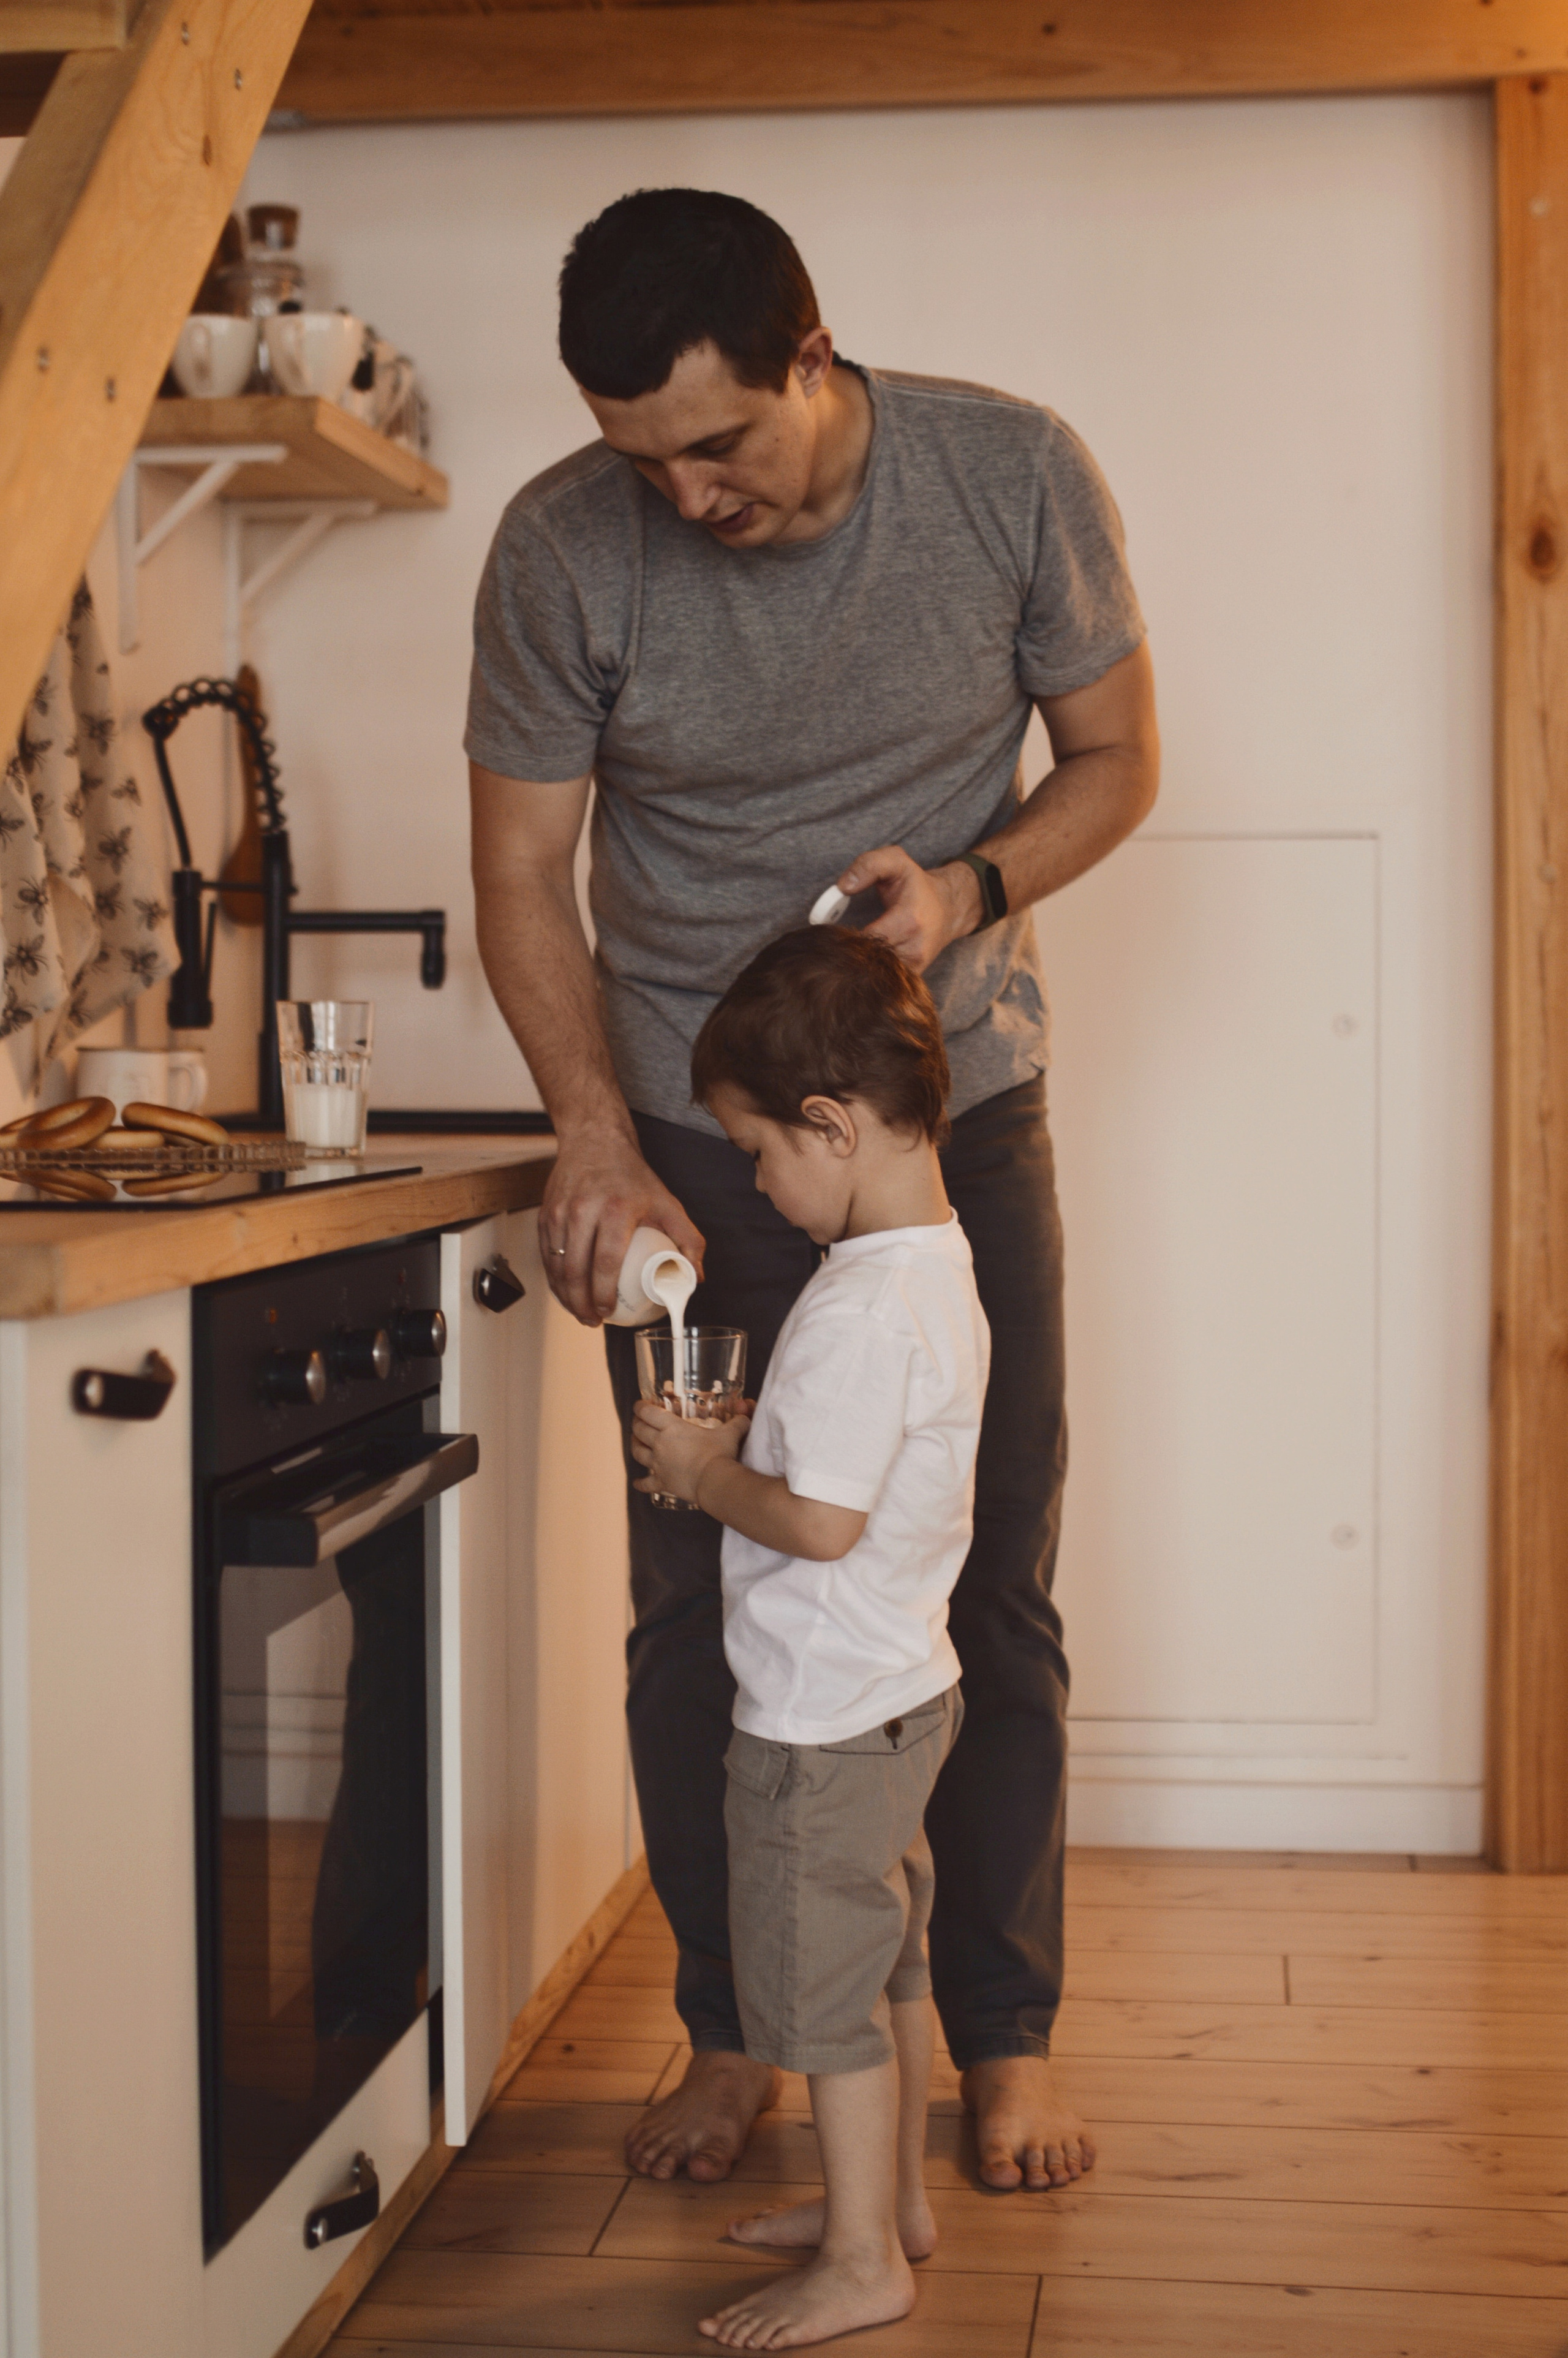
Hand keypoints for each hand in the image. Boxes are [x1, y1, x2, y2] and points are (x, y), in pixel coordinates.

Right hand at [540, 1121, 704, 1325]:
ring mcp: (559, 1212)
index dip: (604, 1293)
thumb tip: (695, 1276)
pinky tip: (565, 1291)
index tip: (608, 1312)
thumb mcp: (667, 1203)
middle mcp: (583, 1210)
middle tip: (592, 1320)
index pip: (606, 1261)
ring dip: (565, 1295)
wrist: (595, 1141)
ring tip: (579, 1312)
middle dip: (581, 1303)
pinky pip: (546, 1255)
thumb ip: (688, 1239)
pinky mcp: (545, 1214)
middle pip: (575, 1269)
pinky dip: (554, 1278)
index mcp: (615, 1208)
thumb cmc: (633, 1176)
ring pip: (556, 1266)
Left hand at [631, 1397, 750, 1507]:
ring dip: (634, 1446)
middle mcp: (660, 1444)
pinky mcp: (662, 1482)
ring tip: (635, 1443)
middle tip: (638, 1422)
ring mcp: (658, 1464)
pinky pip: (646, 1483)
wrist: (714, 1481)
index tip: (639, 1405)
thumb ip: (737, 1423)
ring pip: (637, 1453)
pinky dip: (640, 1483)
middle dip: (636, 1425)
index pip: (648, 1413)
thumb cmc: (719, 1454)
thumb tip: (746, 1417)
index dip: (640, 1407)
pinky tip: (636, 1483)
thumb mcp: (730, 1433)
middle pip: (639, 1431)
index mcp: (672, 1428)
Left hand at [837, 844, 981, 972]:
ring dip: (857, 965)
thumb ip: (868, 865)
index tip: (832, 930)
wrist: (949, 909)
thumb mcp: (896, 861)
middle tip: (834, 942)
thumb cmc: (918, 885)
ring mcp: (915, 965)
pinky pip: (884, 980)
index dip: (844, 936)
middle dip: (847, 952)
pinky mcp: (913, 975)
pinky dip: (869, 972)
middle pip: (868, 960)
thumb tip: (842, 886)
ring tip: (847, 950)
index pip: (866, 938)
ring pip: (874, 974)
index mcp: (909, 920)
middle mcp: (914, 947)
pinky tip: (862, 960)